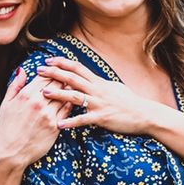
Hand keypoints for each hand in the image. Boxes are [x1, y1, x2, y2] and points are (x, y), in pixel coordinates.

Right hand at [0, 71, 70, 167]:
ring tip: (72, 87)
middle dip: (62, 78)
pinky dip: (70, 103)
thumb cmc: (7, 128)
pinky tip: (71, 101)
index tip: (55, 70)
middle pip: (57, 83)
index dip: (52, 70)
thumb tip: (23, 70)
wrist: (11, 153)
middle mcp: (38, 103)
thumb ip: (15, 85)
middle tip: (67, 76)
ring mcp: (48, 115)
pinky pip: (67, 110)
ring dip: (69, 89)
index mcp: (26, 95)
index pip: (45, 76)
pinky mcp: (55, 126)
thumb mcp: (6, 104)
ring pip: (64, 95)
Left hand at [39, 57, 157, 135]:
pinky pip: (84, 120)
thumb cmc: (129, 101)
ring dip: (58, 94)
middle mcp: (97, 90)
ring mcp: (99, 103)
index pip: (77, 67)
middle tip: (39, 70)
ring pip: (75, 96)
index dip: (62, 62)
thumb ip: (98, 83)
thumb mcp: (113, 87)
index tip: (48, 60)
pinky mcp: (102, 117)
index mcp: (98, 82)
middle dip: (54, 73)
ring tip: (43, 93)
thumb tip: (87, 78)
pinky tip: (59, 125)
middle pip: (72, 78)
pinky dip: (71, 122)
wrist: (144, 114)